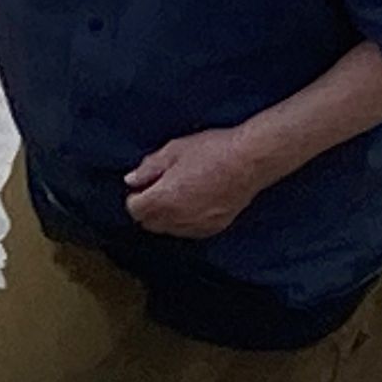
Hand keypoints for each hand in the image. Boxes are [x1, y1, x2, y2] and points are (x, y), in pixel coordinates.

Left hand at [124, 127, 271, 238]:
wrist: (250, 160)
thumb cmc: (213, 151)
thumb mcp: (174, 150)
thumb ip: (149, 168)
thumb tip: (131, 180)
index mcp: (163, 199)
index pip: (134, 210)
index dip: (135, 197)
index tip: (143, 186)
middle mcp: (177, 218)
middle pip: (148, 223)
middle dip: (147, 208)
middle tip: (158, 189)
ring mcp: (196, 225)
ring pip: (168, 229)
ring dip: (165, 217)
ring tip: (178, 194)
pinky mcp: (213, 228)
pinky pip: (188, 231)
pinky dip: (184, 221)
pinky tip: (193, 203)